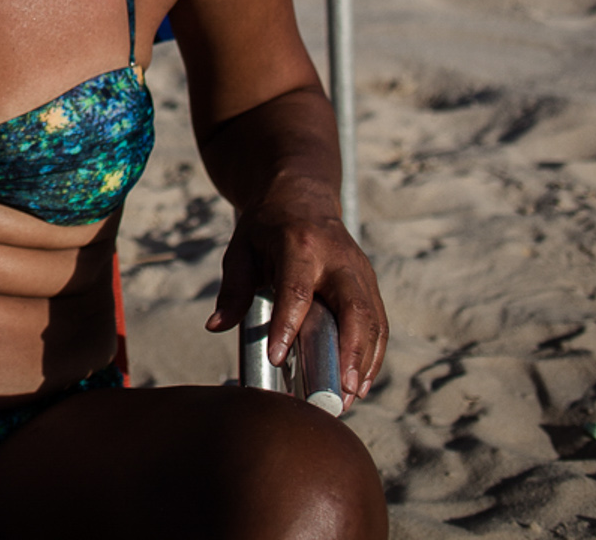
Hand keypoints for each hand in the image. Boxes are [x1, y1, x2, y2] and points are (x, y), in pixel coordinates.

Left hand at [205, 178, 387, 402]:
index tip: (277, 358)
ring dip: (365, 362)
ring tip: (349, 397)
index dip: (288, 325)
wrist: (302, 197)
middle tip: (338, 392)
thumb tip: (216, 326)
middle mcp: (338, 258)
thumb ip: (232, 288)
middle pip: (353, 308)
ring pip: (373, 320)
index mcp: (300, 245)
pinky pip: (379, 323)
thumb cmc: (266, 228)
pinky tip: (359, 383)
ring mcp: (360, 271)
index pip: (296, 289)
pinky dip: (372, 355)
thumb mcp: (240, 249)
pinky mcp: (370, 283)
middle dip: (350, 352)